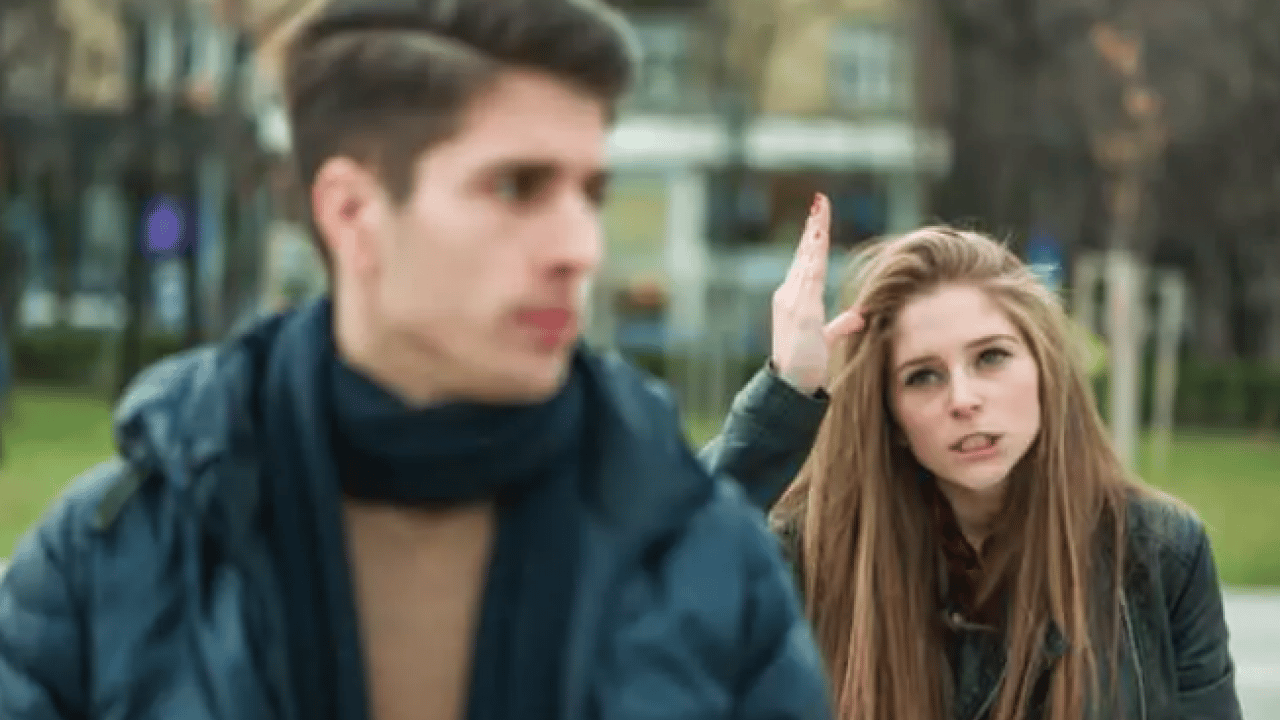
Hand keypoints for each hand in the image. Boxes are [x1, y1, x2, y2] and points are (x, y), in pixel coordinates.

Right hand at [770, 193, 863, 394]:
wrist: (790, 383)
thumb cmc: (805, 363)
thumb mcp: (825, 339)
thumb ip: (840, 325)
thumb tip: (858, 316)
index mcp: (793, 298)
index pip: (806, 261)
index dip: (812, 239)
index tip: (819, 217)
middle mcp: (789, 295)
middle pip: (804, 254)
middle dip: (813, 227)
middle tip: (820, 202)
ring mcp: (793, 302)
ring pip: (806, 261)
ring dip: (813, 236)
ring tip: (819, 213)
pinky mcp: (801, 311)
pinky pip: (808, 279)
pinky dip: (812, 258)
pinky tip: (817, 242)